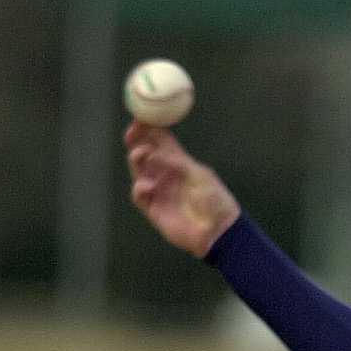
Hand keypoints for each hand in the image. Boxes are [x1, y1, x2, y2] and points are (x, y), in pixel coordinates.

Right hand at [125, 122, 239, 257]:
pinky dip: (140, 186)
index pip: (159, 139)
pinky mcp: (153, 208)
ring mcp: (158, 190)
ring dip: (136, 159)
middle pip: (144, 152)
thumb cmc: (215, 200)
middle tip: (132, 134)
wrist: (218, 231)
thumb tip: (152, 153)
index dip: (148, 128)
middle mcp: (165, 173)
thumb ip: (176, 162)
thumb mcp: (199, 174)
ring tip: (142, 154)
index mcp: (179, 161)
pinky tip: (149, 185)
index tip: (139, 120)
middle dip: (136, 140)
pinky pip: (138, 194)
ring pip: (138, 170)